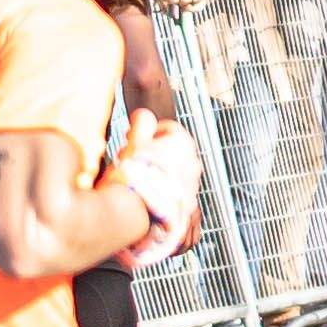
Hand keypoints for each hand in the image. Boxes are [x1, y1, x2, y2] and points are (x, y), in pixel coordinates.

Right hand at [121, 121, 201, 256]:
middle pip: (171, 152)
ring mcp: (192, 187)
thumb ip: (142, 122)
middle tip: (133, 160)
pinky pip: (174, 194)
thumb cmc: (135, 176)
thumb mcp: (134, 141)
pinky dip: (163, 193)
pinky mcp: (188, 208)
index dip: (148, 132)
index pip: (168, 128)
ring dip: (158, 174)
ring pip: (174, 174)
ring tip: (138, 181)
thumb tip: (144, 113)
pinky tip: (146, 198)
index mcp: (182, 143)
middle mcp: (193, 164)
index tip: (135, 139)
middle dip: (152, 154)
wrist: (135, 213)